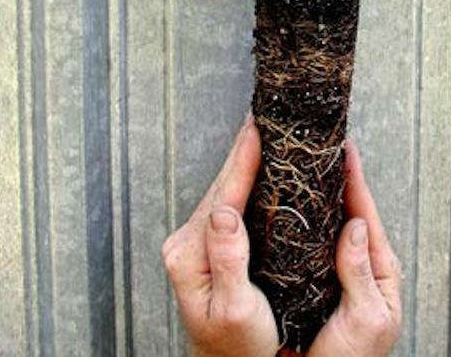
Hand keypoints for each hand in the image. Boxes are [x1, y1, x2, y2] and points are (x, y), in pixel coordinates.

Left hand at [161, 115, 277, 356]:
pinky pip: (229, 202)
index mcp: (190, 256)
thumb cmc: (237, 348)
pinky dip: (244, 179)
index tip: (257, 128)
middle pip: (221, 186)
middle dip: (243, 150)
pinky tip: (256, 168)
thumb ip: (228, 260)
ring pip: (225, 191)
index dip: (242, 160)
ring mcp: (196, 243)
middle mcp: (188, 243)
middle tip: (262, 117)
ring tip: (261, 132)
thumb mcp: (236, 310)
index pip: (223, 197)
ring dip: (243, 160)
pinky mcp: (208, 245)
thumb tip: (224, 211)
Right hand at [281, 139, 401, 356]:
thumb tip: (355, 225)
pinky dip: (302, 216)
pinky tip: (286, 202)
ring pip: (328, 219)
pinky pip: (310, 238)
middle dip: (335, 175)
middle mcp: (359, 261)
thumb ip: (363, 275)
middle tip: (320, 143)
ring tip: (303, 162)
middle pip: (347, 208)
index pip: (365, 211)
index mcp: (379, 267)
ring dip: (318, 191)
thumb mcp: (367, 321)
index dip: (354, 177)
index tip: (344, 146)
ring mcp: (337, 267)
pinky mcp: (314, 276)